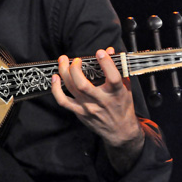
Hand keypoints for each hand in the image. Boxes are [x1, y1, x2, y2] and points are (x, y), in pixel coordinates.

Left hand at [51, 47, 144, 172]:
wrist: (120, 131)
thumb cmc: (122, 105)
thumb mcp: (125, 86)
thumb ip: (117, 68)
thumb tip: (108, 50)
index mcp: (116, 93)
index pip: (113, 77)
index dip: (106, 63)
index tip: (100, 52)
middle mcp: (101, 101)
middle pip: (83, 84)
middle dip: (75, 69)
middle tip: (76, 59)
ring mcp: (88, 107)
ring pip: (72, 89)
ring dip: (64, 72)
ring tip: (62, 60)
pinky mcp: (79, 112)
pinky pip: (63, 101)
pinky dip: (56, 89)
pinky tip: (56, 78)